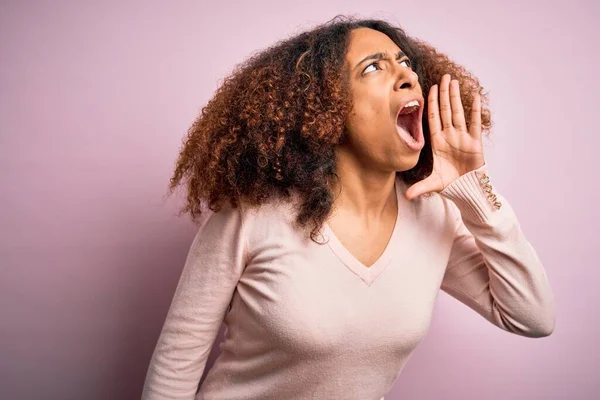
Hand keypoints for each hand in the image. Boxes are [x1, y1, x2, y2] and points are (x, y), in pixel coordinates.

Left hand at [405, 74, 485, 200]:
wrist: (468, 190)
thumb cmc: (450, 184)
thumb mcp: (433, 184)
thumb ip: (420, 188)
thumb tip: (407, 197)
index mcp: (438, 142)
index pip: (434, 118)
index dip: (432, 104)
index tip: (430, 89)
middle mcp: (449, 137)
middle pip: (446, 111)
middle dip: (444, 94)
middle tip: (443, 77)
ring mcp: (462, 138)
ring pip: (458, 112)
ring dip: (456, 97)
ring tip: (454, 81)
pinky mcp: (475, 142)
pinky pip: (474, 123)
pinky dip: (475, 110)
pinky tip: (475, 96)